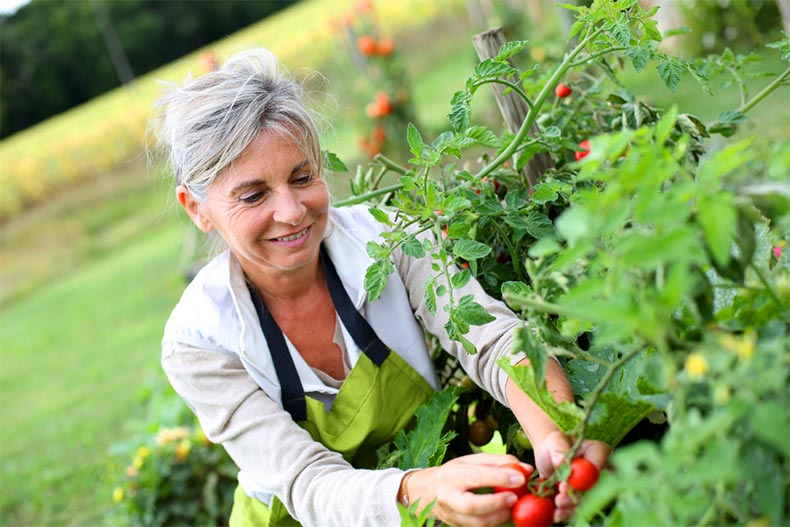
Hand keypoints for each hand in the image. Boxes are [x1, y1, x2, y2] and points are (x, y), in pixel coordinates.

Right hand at [402, 453, 533, 526]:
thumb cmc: (455, 473)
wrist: (427, 492)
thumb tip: (526, 469)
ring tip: (513, 507)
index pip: (476, 475)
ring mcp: (451, 515)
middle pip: (472, 504)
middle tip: (515, 497)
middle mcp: (448, 496)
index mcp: (451, 474)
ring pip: (477, 522)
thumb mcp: (471, 461)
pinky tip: (505, 513)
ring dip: (499, 516)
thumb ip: (498, 462)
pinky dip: (495, 522)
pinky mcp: (457, 526)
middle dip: (496, 502)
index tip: (520, 477)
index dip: (499, 477)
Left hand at [534, 431, 610, 522]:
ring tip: (557, 508)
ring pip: (586, 502)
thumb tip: (561, 463)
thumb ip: (559, 450)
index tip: (564, 486)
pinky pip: (577, 508)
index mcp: (599, 452)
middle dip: (577, 498)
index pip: (597, 467)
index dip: (583, 481)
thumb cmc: (554, 443)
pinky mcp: (582, 497)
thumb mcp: (554, 441)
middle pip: (594, 489)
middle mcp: (601, 471)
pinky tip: (557, 515)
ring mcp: (593, 486)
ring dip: (572, 508)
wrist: (547, 455)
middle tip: (560, 500)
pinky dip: (567, 513)